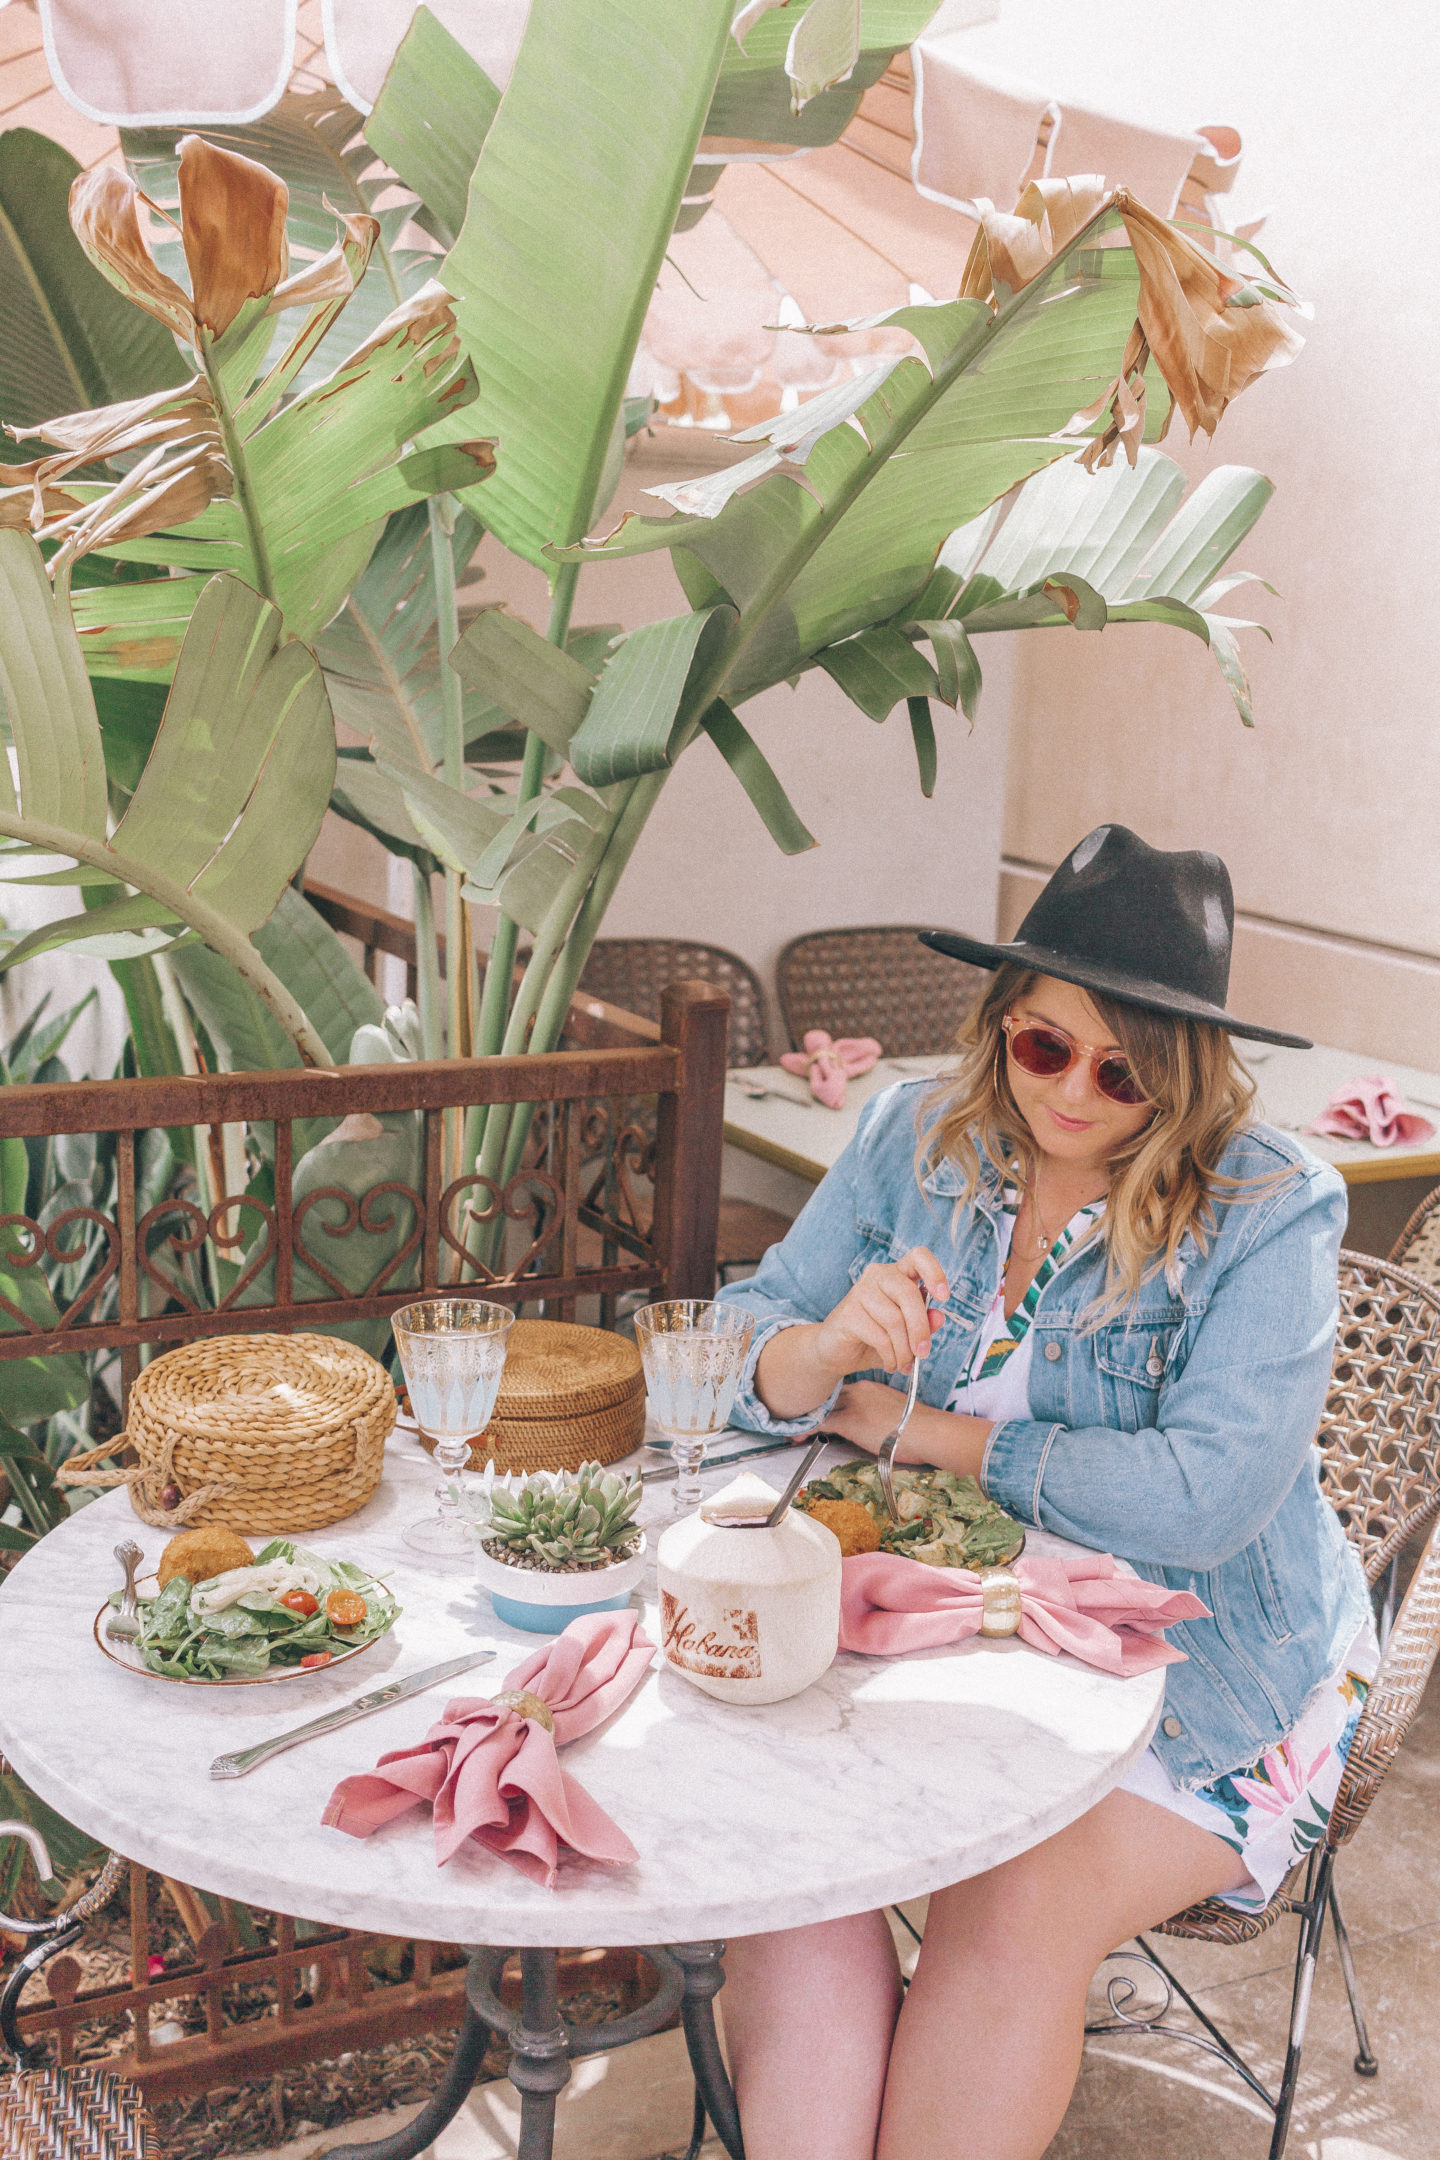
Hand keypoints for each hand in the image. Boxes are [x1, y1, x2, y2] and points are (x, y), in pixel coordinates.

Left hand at [806, 1383, 994, 1476]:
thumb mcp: (900, 1412)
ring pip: (822, 1408)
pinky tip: (796, 1437)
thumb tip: (879, 1425)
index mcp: (872, 1387)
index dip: (830, 1401)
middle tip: (798, 1416)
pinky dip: (807, 1430)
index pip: (844, 1392)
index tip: (820, 1409)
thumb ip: (884, 1413)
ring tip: (791, 1429)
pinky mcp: (851, 1422)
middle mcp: (860, 1392)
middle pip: (829, 1397)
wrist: (928, 1431)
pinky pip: (821, 1424)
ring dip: (806, 1418)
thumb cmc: (922, 1427)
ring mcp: (854, 1406)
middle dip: (814, 1407)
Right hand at [813, 1246, 947, 1377]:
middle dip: (920, 1329)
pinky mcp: (849, 1313)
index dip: (934, 1272)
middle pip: (909, 1294)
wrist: (838, 1352)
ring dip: (904, 1349)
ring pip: (895, 1319)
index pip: (919, 1257)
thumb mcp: (907, 1334)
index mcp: (897, 1274)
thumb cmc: (876, 1338)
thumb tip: (939, 1316)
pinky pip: (879, 1336)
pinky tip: (890, 1363)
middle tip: (923, 1353)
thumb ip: (925, 1324)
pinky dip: (890, 1355)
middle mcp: (878, 1275)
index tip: (943, 1297)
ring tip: (904, 1364)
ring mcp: (861, 1291)